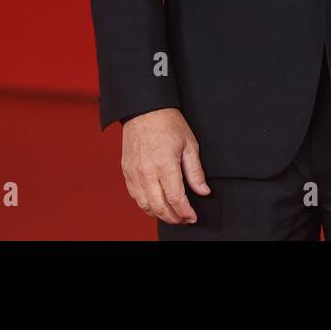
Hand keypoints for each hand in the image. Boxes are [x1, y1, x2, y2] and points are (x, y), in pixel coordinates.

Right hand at [120, 107, 210, 224]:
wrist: (144, 110)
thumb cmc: (169, 124)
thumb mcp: (190, 145)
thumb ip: (195, 171)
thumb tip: (203, 191)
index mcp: (165, 165)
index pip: (176, 199)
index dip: (185, 212)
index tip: (192, 217)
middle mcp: (147, 173)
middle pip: (160, 207)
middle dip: (174, 218)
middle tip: (184, 219)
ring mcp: (134, 174)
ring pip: (145, 205)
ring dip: (159, 215)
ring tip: (172, 215)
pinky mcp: (127, 172)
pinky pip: (135, 197)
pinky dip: (146, 205)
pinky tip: (156, 205)